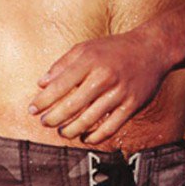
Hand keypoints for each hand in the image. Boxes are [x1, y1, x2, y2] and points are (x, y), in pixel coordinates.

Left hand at [27, 28, 170, 142]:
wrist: (151, 49)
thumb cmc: (113, 49)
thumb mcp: (85, 48)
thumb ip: (62, 64)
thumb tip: (41, 84)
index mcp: (89, 61)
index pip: (59, 85)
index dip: (43, 100)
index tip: (32, 110)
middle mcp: (104, 76)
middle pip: (72, 106)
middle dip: (54, 118)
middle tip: (45, 123)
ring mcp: (119, 92)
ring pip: (89, 120)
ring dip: (71, 130)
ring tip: (62, 132)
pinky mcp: (132, 105)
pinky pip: (110, 127)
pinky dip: (95, 136)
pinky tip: (85, 137)